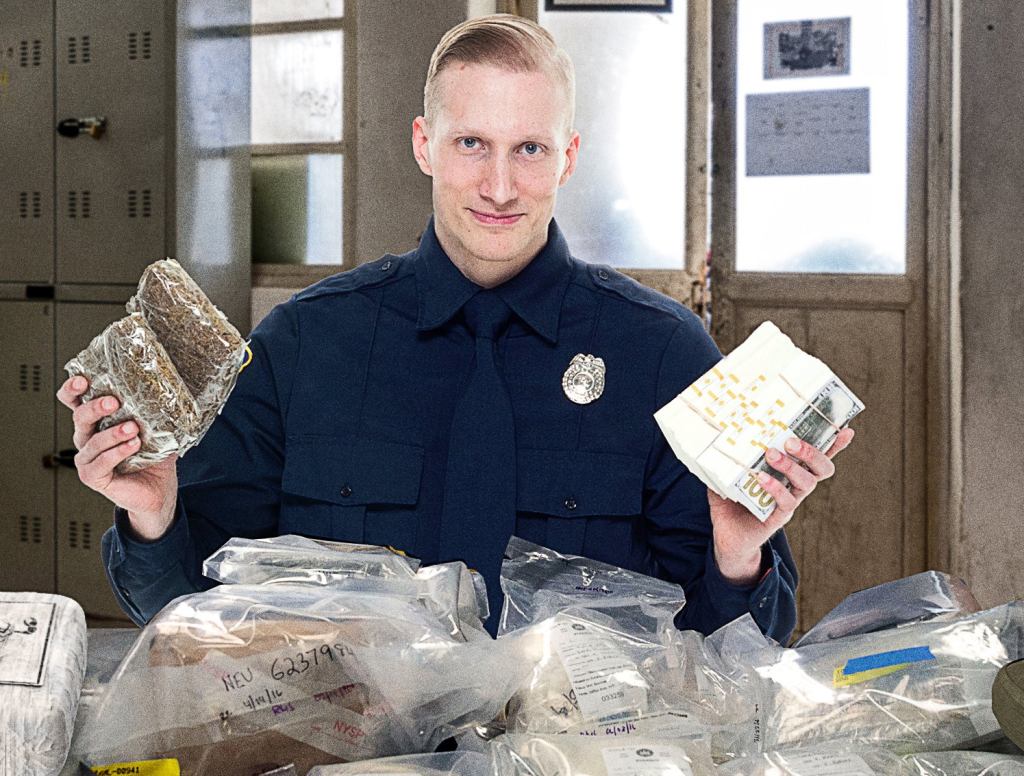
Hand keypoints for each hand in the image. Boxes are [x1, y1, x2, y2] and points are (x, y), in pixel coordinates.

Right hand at [56, 375, 178, 540]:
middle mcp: (87, 439)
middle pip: (79, 417)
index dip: (73, 390)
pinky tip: (132, 445)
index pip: (75, 402)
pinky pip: (100, 463)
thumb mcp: (156, 430)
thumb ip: (154, 413)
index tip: (83, 380)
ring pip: (91, 441)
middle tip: (113, 402)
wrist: (159, 490)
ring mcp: (88, 459)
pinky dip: (116, 453)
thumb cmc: (154, 458)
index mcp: (97, 422)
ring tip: (132, 428)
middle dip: (94, 407)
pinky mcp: (93, 477)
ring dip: (112, 433)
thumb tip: (166, 391)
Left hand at [709, 428, 855, 584]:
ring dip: (792, 466)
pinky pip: (786, 502)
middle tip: (791, 440)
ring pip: (807, 483)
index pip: (817, 457)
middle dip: (813, 451)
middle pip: (822, 468)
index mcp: (789, 474)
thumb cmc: (732, 503)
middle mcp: (795, 487)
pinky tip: (760, 478)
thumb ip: (726, 457)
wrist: (728, 539)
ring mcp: (789, 503)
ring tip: (772, 453)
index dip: (834, 445)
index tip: (846, 429)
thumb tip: (714, 434)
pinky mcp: (778, 518)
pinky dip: (775, 487)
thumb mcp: (726, 475)